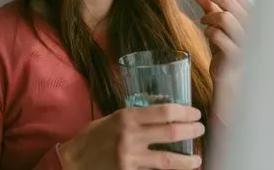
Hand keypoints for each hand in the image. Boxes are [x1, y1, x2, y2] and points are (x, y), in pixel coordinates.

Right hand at [58, 104, 204, 169]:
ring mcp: (130, 158)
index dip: (184, 112)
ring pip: (168, 160)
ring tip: (197, 159)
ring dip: (187, 159)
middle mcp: (130, 136)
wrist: (73, 162)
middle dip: (191, 131)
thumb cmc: (92, 138)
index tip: (194, 113)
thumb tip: (161, 114)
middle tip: (200, 129)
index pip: (164, 111)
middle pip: (171, 132)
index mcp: (126, 117)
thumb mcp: (111, 119)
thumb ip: (134, 118)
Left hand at [186, 0, 250, 122]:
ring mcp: (247, 41)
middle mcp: (253, 26)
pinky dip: (209, 31)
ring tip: (204, 20)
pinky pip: (219, 36)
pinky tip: (207, 34)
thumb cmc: (224, 49)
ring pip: (226, 17)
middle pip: (229, 0)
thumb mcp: (215, 23)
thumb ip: (208, 4)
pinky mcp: (237, 56)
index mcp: (250, 15)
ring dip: (209, 15)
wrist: (230, 79)